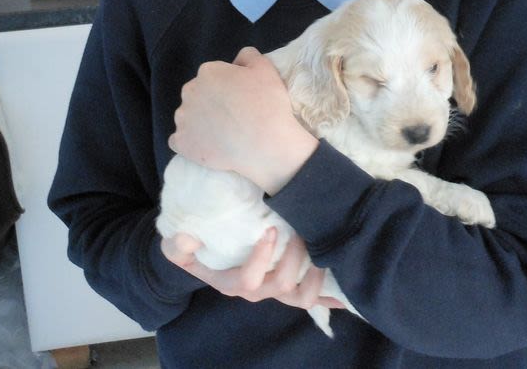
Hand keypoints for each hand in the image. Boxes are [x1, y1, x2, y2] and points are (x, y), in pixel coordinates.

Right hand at [161, 228, 344, 309]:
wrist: (208, 252)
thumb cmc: (197, 246)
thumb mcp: (179, 243)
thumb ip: (177, 245)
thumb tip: (187, 238)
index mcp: (230, 282)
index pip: (249, 281)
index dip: (262, 259)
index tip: (271, 229)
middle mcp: (256, 291)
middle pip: (282, 288)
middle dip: (296, 259)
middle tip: (302, 229)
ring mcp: (275, 289)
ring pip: (302, 296)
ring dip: (316, 273)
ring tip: (322, 244)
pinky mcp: (290, 285)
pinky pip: (314, 297)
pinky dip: (331, 293)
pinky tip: (348, 288)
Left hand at [168, 47, 317, 193]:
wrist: (266, 145)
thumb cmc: (268, 104)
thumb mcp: (265, 68)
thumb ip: (248, 55)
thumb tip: (237, 60)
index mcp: (208, 72)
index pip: (214, 76)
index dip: (229, 87)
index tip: (242, 99)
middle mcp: (189, 92)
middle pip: (199, 94)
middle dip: (211, 102)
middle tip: (233, 116)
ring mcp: (182, 119)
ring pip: (189, 116)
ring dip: (201, 122)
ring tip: (223, 134)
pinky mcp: (181, 143)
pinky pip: (181, 140)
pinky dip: (192, 142)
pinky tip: (209, 146)